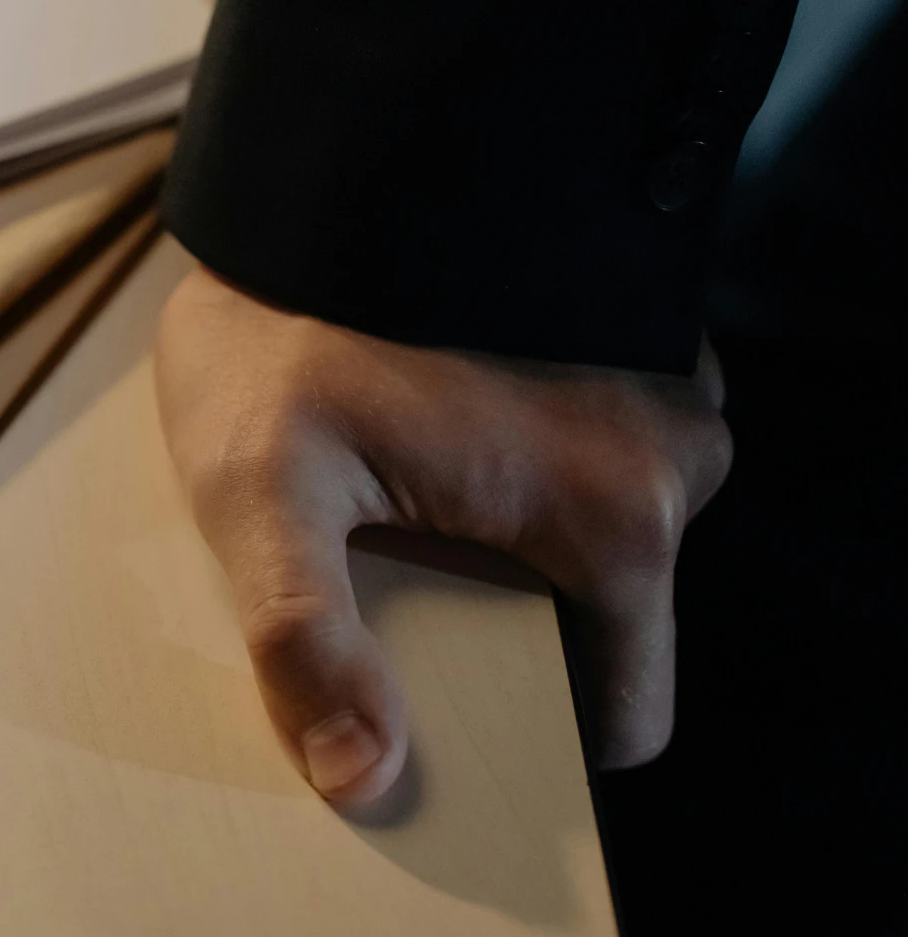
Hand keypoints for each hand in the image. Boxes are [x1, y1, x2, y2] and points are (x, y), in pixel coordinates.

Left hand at [155, 262, 732, 806]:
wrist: (321, 157)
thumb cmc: (289, 321)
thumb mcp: (259, 489)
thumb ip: (306, 640)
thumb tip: (360, 780)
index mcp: (620, 517)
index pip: (624, 714)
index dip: (529, 737)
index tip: (437, 717)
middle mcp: (678, 456)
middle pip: (601, 626)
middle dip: (502, 632)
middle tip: (387, 583)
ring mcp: (667, 392)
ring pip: (594, 541)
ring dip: (503, 545)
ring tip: (393, 499)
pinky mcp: (635, 343)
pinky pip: (591, 458)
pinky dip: (519, 470)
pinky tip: (428, 436)